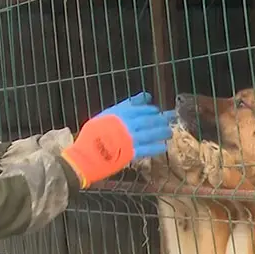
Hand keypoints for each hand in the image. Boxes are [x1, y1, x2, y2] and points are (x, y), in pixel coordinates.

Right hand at [60, 92, 176, 187]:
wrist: (85, 155)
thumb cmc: (91, 136)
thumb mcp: (103, 116)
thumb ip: (121, 107)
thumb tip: (142, 98)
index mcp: (118, 114)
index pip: (139, 108)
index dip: (150, 109)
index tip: (155, 110)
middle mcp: (125, 124)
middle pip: (148, 119)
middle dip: (160, 119)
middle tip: (168, 119)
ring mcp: (129, 138)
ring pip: (151, 133)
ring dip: (162, 132)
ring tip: (169, 132)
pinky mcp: (130, 152)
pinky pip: (147, 149)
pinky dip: (156, 147)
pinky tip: (163, 147)